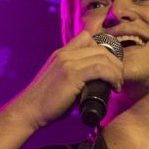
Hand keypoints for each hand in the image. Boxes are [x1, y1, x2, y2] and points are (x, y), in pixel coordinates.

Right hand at [10, 30, 125, 130]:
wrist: (30, 110)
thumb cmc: (46, 103)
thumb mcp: (60, 82)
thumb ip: (75, 78)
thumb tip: (94, 86)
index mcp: (62, 53)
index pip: (87, 38)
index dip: (103, 50)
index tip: (110, 68)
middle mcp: (65, 53)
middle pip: (99, 48)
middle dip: (115, 63)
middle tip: (118, 80)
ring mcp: (68, 62)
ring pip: (102, 57)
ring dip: (116, 71)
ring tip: (118, 85)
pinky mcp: (71, 75)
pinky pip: (99, 69)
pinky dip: (112, 77)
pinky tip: (114, 86)